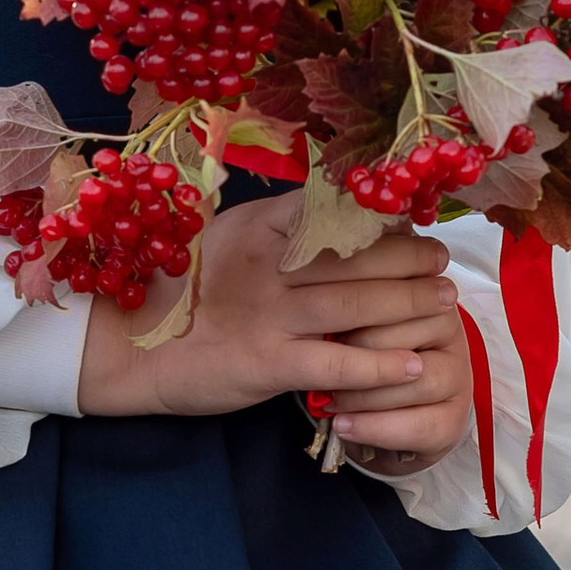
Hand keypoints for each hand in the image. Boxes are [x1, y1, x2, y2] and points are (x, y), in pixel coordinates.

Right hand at [76, 194, 469, 461]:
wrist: (127, 347)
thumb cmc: (185, 290)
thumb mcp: (228, 238)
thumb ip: (279, 224)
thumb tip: (338, 205)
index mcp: (258, 226)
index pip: (334, 210)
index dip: (382, 214)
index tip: (416, 217)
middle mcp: (267, 266)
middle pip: (357, 257)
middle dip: (410, 259)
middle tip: (443, 260)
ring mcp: (269, 315)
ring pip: (358, 306)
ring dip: (410, 305)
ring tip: (444, 301)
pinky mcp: (269, 363)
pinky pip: (339, 363)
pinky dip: (382, 364)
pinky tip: (415, 363)